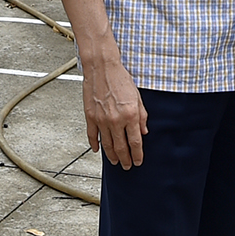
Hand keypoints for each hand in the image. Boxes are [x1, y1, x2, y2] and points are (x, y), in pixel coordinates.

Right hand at [81, 49, 147, 168]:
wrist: (102, 68)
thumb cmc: (121, 79)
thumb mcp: (138, 96)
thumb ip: (142, 116)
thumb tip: (144, 131)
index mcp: (131, 115)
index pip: (135, 141)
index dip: (137, 154)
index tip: (138, 161)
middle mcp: (116, 120)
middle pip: (121, 147)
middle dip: (125, 159)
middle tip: (127, 166)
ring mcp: (101, 120)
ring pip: (107, 145)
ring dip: (112, 156)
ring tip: (115, 162)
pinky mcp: (90, 117)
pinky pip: (92, 136)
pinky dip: (95, 145)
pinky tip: (97, 150)